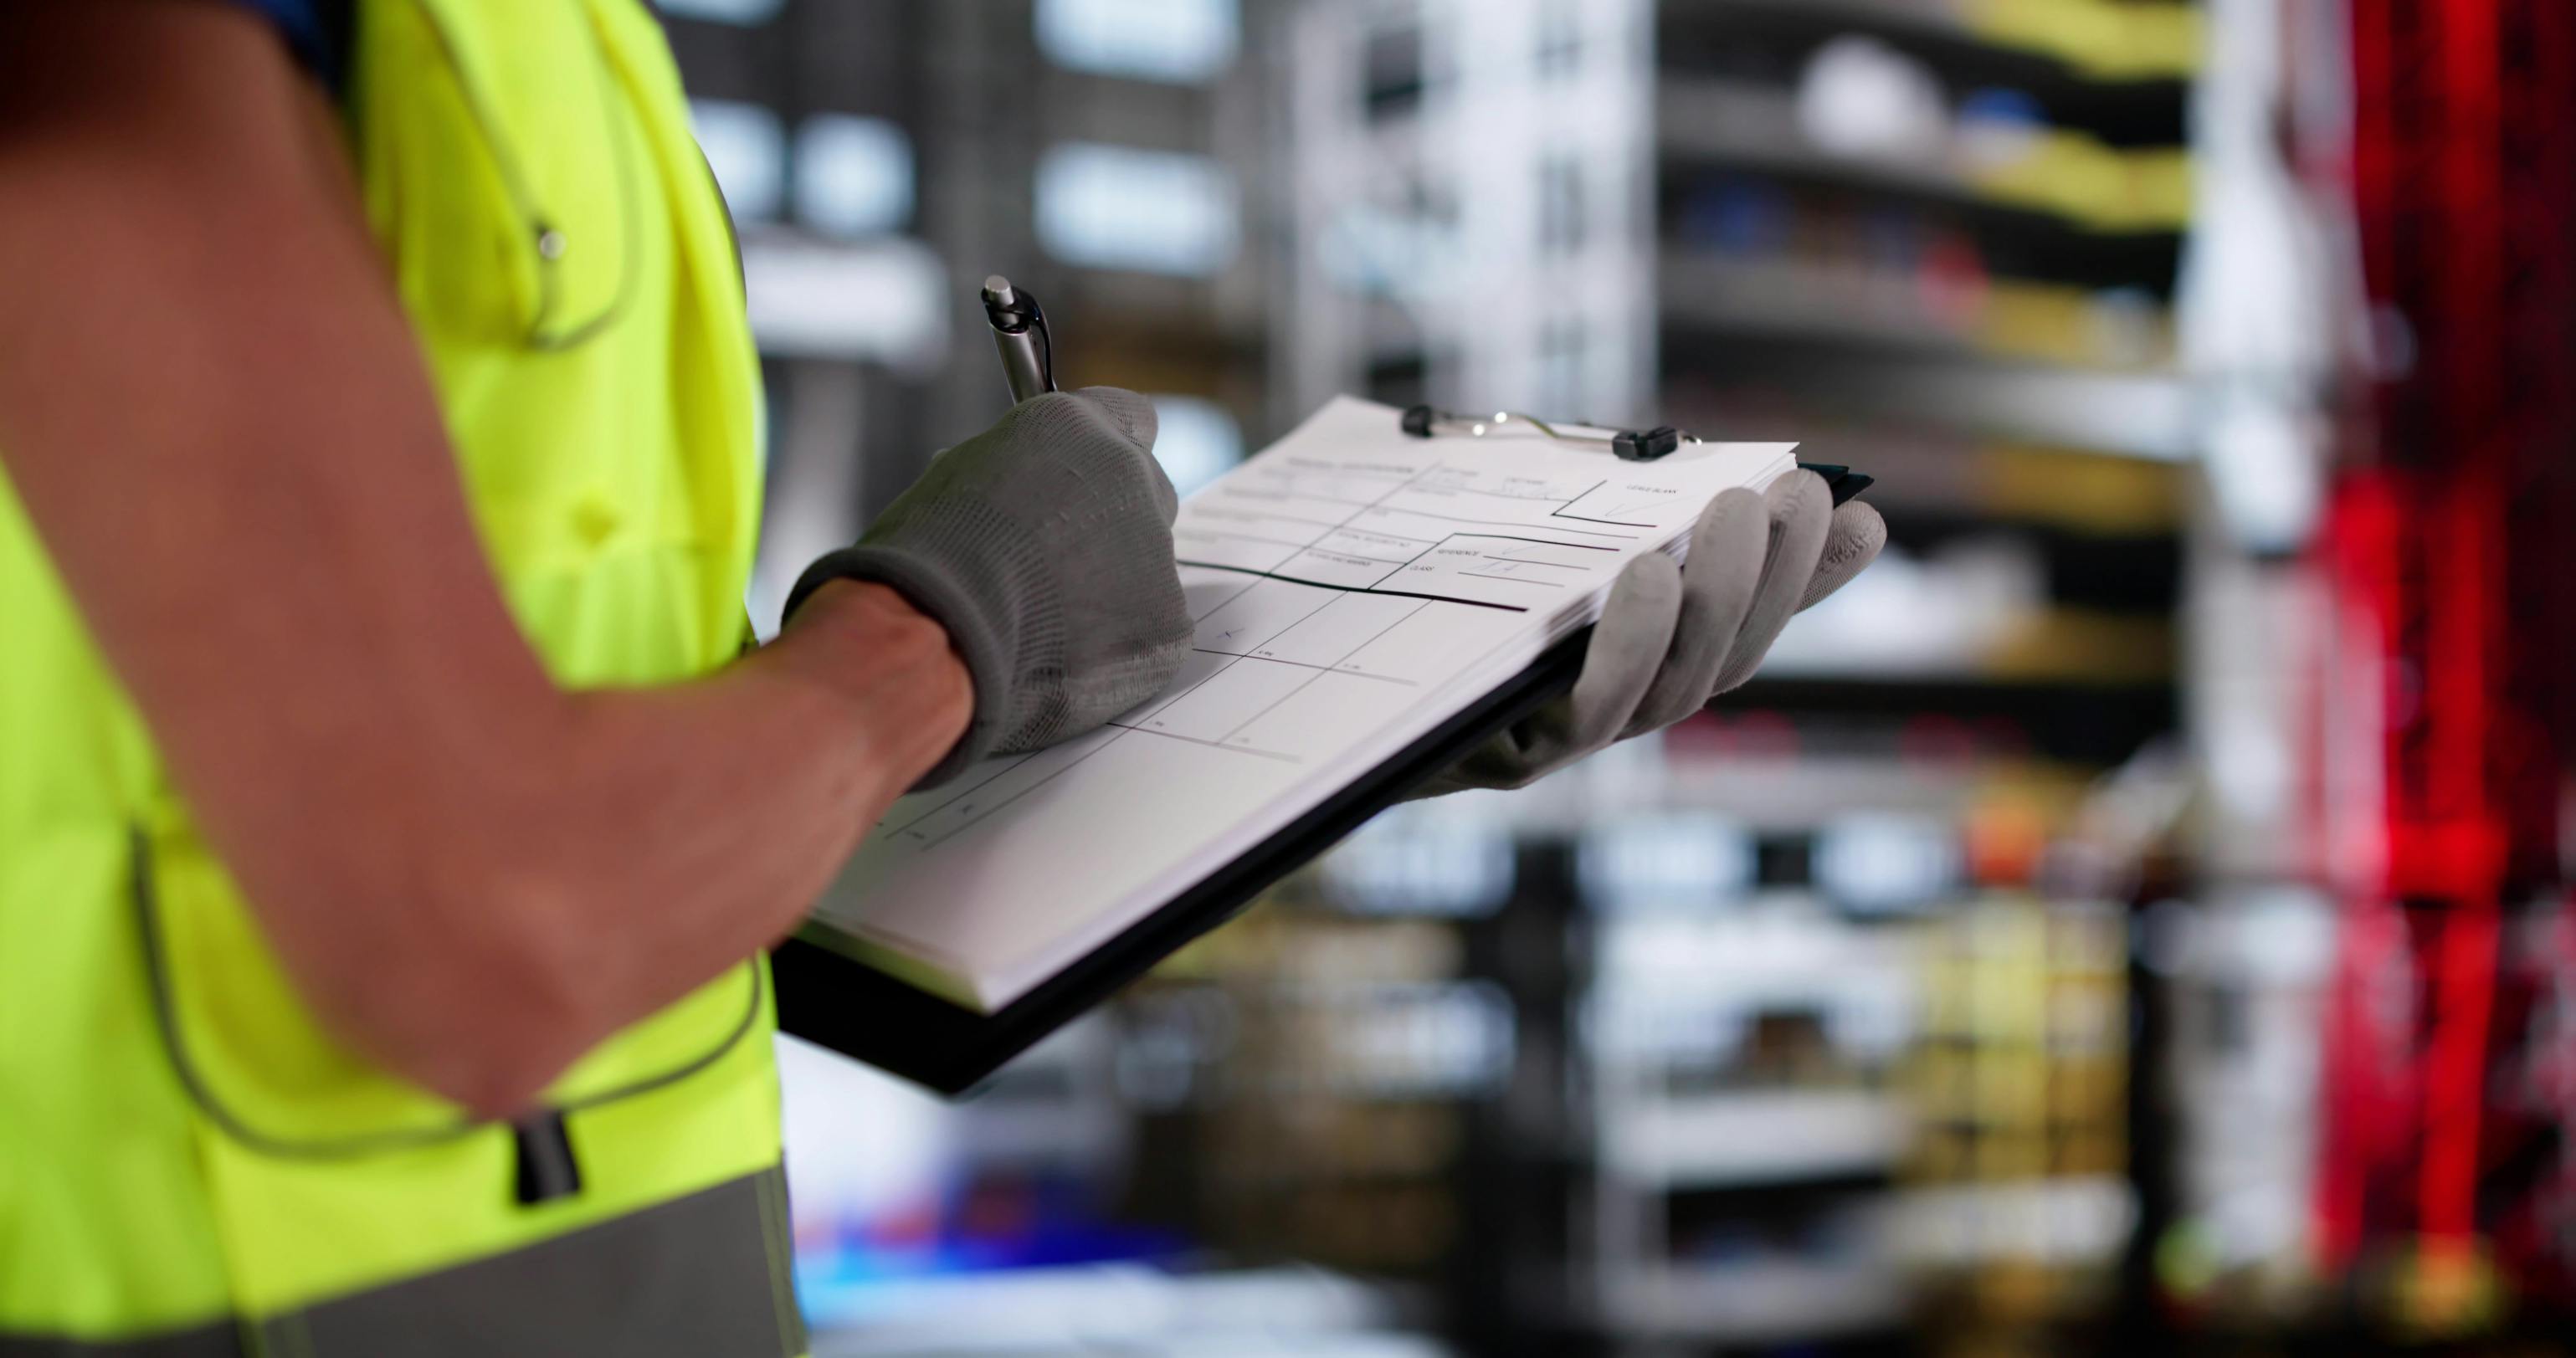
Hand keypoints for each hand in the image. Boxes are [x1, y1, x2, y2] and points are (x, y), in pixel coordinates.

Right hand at [786, 388, 1192, 785]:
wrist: (948, 623)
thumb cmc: (933, 550)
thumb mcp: (962, 474)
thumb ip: (1020, 470)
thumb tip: (1023, 485)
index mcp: (1080, 427)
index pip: (1130, 418)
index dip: (1105, 453)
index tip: (1087, 478)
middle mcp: (1132, 477)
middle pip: (1145, 495)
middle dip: (1112, 525)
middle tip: (1061, 563)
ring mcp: (1158, 552)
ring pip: (1148, 570)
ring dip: (1111, 591)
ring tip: (1045, 621)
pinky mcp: (1166, 621)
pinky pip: (1151, 632)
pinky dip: (1117, 648)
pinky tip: (1065, 656)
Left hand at [1416, 470, 1884, 794]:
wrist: (1291, 669)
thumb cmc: (1407, 592)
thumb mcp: (1511, 530)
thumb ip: (1605, 511)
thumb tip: (1705, 458)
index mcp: (1617, 664)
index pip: (1741, 628)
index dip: (1806, 581)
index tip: (1860, 512)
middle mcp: (1600, 715)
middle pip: (1720, 662)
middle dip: (1773, 575)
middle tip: (1797, 490)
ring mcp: (1555, 744)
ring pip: (1671, 691)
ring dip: (1719, 599)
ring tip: (1735, 511)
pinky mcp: (1501, 758)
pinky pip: (1586, 711)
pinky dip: (1629, 645)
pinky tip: (1644, 576)